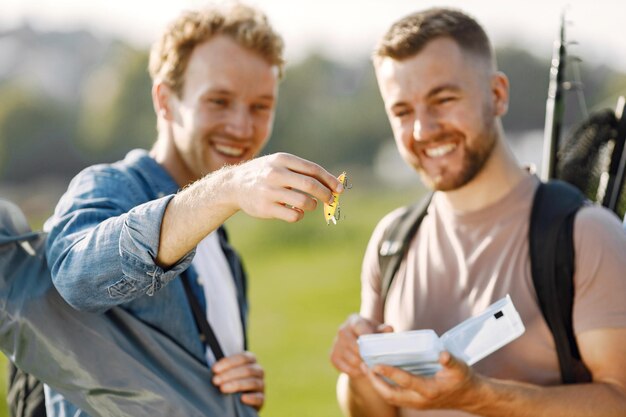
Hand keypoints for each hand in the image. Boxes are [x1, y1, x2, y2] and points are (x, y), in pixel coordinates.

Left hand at [212, 351, 264, 410]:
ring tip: (223, 388)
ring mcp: (261, 384)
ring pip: (252, 382)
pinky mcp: (262, 398)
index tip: (214, 369)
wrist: (239, 397)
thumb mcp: (228, 371)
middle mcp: (258, 370)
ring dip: (236, 385)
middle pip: (247, 370)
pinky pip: (259, 397)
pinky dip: (251, 398)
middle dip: (229, 374)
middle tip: (215, 380)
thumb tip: (213, 368)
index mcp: (251, 360)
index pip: (243, 357)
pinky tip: (242, 398)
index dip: (228, 362)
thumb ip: (224, 368)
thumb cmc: (230, 380)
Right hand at [225, 153, 343, 222]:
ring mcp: (269, 191)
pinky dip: (300, 215)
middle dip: (326, 194)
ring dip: (312, 205)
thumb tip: (332, 185)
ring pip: (304, 202)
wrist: (234, 185)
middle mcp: (275, 173)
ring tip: (310, 205)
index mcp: (282, 159)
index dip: (329, 180)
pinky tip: (296, 211)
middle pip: (310, 185)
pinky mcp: (265, 208)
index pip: (312, 169)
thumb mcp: (280, 164)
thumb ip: (302, 172)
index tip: (340, 189)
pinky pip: (293, 215)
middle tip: (331, 200)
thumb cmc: (265, 174)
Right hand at [330, 314, 393, 377]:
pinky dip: (356, 372)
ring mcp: (336, 343)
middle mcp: (342, 330)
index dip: (368, 336)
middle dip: (367, 356)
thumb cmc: (372, 335)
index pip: (359, 326)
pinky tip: (363, 370)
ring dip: (363, 366)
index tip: (377, 346)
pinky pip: (346, 368)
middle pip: (355, 346)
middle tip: (378, 363)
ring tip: (372, 368)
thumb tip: (389, 329)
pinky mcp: (333, 356)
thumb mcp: (379, 331)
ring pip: (352, 359)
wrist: (358, 345)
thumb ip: (384, 330)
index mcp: (354, 320)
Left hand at [363, 351, 479, 410]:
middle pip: (391, 395)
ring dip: (377, 385)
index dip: (389, 373)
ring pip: (391, 397)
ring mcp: (416, 403)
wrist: (470, 397)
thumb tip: (442, 354)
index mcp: (429, 390)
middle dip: (375, 382)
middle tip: (363, 366)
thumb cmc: (463, 379)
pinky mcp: (415, 402)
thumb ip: (450, 360)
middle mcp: (420, 400)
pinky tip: (378, 375)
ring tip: (366, 369)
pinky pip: (395, 397)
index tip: (375, 364)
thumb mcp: (460, 367)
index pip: (405, 381)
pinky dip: (384, 387)